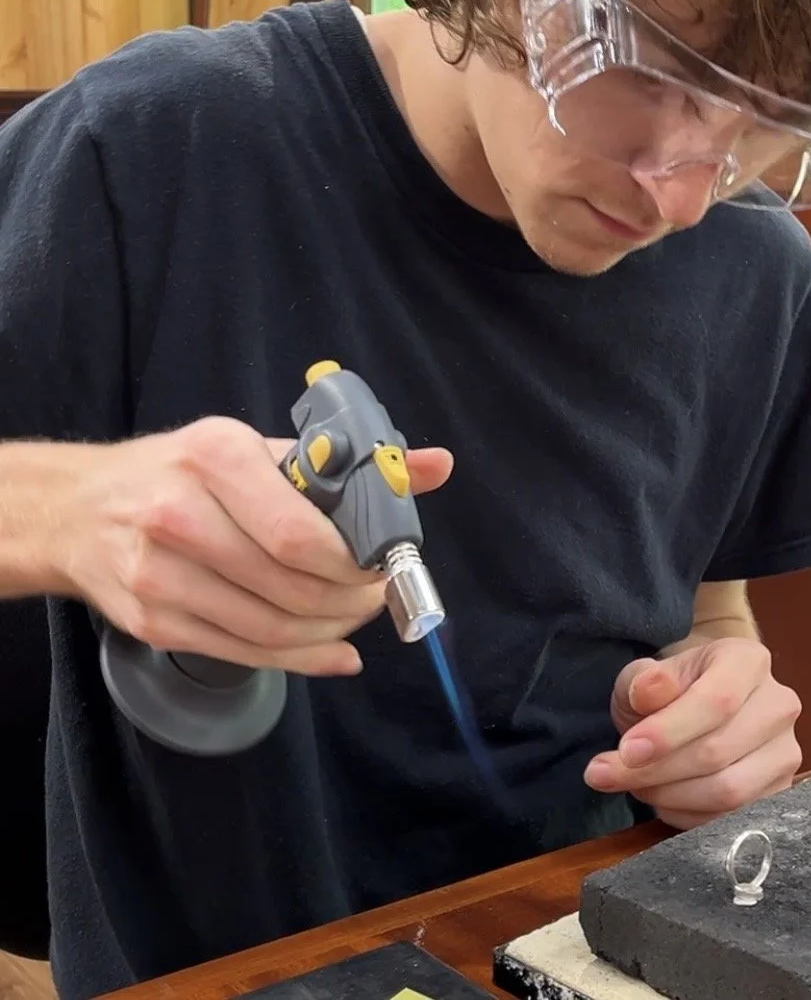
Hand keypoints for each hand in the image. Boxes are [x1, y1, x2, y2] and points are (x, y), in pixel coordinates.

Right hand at [57, 416, 452, 675]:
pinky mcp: (154, 622)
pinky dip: (302, 660)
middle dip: (352, 602)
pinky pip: (245, 653)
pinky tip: (332, 652)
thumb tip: (437, 467)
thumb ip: (352, 463)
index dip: (354, 563)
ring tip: (356, 618)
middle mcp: (180, 515)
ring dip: (332, 634)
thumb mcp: (259, 447)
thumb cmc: (181, 471)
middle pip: (292, 587)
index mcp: (216, 458)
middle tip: (377, 595)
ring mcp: (160, 576)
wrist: (76, 509)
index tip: (384, 564)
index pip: (300, 533)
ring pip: (272, 629)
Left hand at [583, 637, 802, 828]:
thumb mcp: (648, 675)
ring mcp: (785, 752)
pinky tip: (660, 798)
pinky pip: (731, 819)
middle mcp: (778, 705)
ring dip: (668, 795)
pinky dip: (686, 815)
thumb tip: (647, 692)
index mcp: (749, 661)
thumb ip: (645, 681)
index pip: (717, 701)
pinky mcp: (780, 793)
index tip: (626, 750)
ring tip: (632, 784)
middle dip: (654, 771)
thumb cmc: (670, 688)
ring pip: (728, 792)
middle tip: (606, 773)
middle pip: (717, 751)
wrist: (700, 705)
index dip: (669, 731)